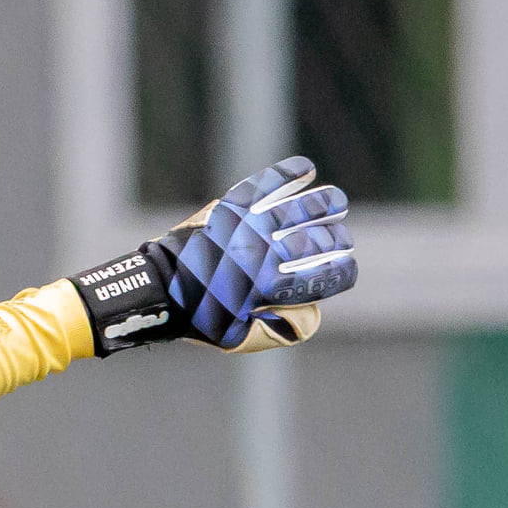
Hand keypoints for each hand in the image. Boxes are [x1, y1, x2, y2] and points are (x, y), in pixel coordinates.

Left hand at [72, 156, 356, 355]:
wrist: (158, 288)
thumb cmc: (198, 317)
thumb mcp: (236, 338)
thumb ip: (276, 331)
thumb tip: (310, 313)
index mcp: (264, 288)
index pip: (319, 279)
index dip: (342, 274)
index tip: (349, 270)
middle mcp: (260, 254)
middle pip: (315, 242)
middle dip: (337, 240)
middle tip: (344, 239)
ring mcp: (246, 227)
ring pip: (298, 208)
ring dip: (325, 202)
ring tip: (338, 201)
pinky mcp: (230, 207)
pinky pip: (266, 184)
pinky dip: (289, 174)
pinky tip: (307, 169)